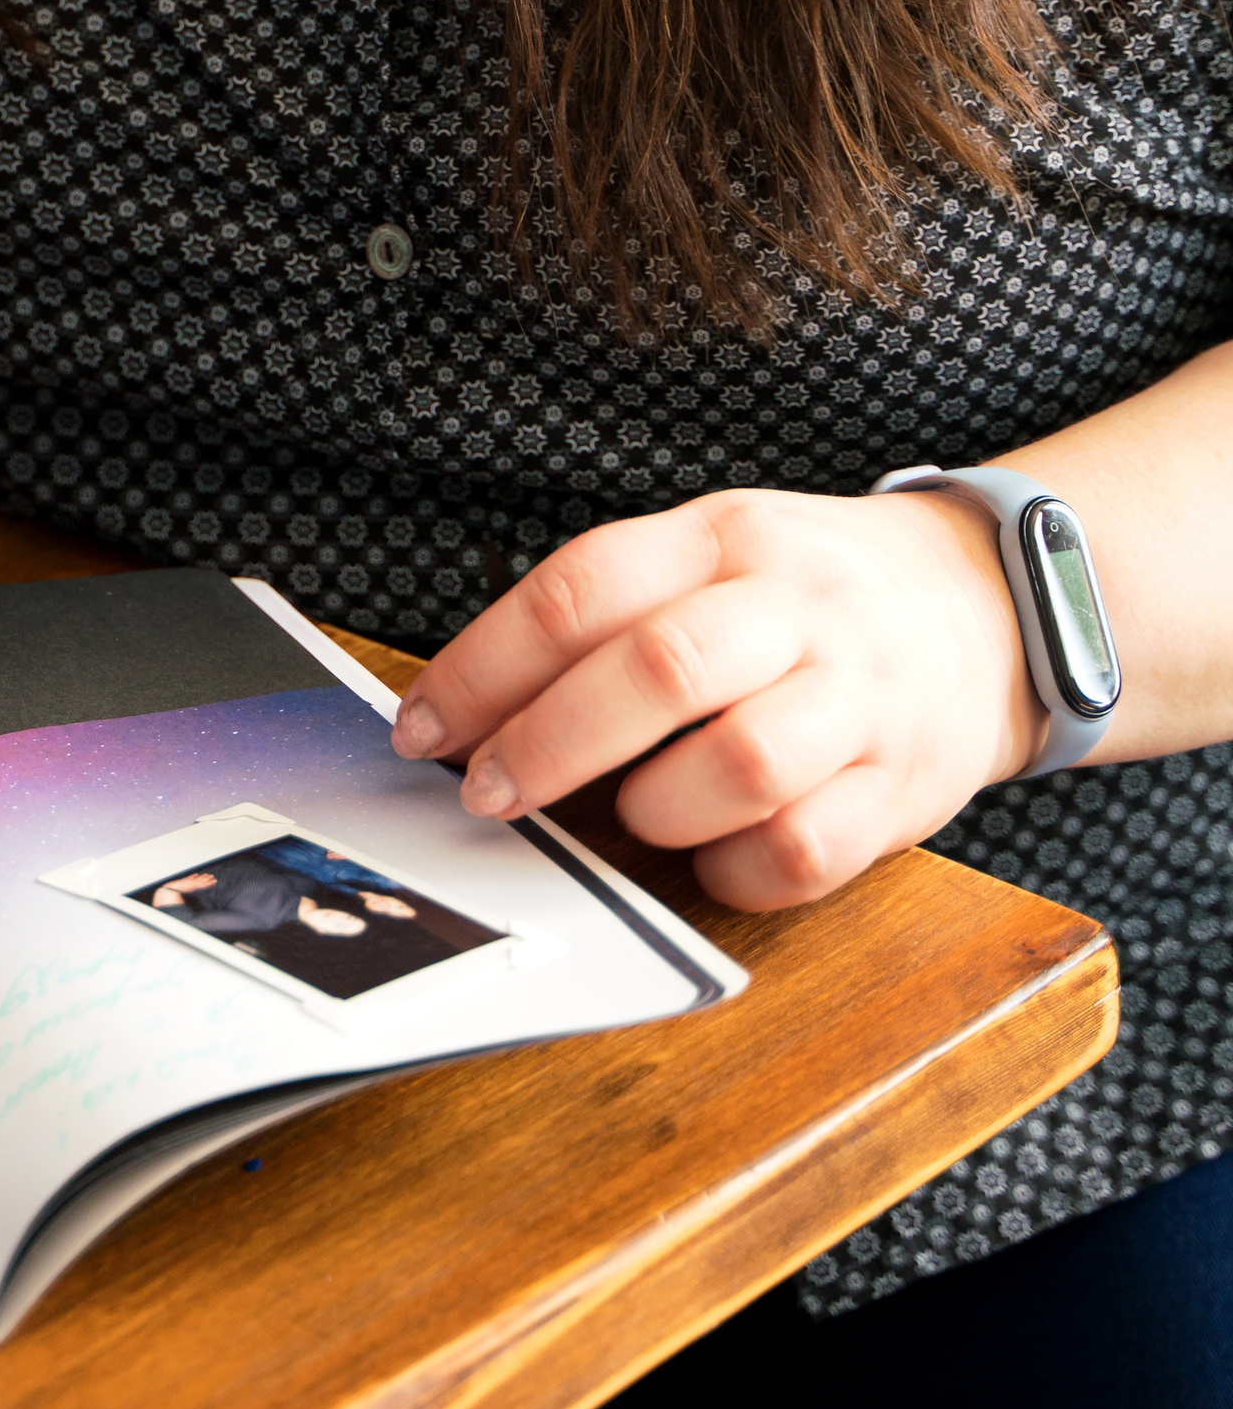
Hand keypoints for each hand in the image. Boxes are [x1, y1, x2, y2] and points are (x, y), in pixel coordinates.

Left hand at [389, 487, 1044, 909]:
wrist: (985, 603)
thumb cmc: (806, 591)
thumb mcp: (714, 551)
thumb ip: (613, 612)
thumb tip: (477, 707)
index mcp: (722, 537)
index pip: (582, 588)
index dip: (485, 665)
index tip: (422, 728)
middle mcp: (793, 606)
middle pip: (657, 669)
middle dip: (550, 742)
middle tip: (491, 794)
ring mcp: (856, 696)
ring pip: (739, 764)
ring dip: (656, 809)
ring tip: (632, 816)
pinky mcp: (903, 785)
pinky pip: (807, 849)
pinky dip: (738, 871)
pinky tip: (714, 857)